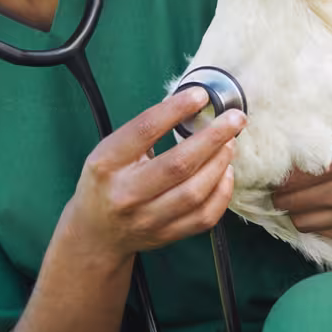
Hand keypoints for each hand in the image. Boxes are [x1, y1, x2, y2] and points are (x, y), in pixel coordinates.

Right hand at [61, 87, 246, 257]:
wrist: (97, 231)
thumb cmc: (107, 182)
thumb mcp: (109, 152)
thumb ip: (144, 133)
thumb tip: (192, 106)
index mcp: (107, 163)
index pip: (145, 130)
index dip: (176, 109)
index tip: (201, 96)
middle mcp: (126, 193)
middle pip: (179, 164)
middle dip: (214, 137)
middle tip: (234, 119)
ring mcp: (147, 218)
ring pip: (195, 192)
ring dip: (220, 163)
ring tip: (229, 143)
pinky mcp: (165, 235)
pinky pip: (205, 216)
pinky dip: (222, 192)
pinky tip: (225, 173)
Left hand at [272, 53, 331, 239]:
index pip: (286, 175)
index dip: (273, 167)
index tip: (273, 154)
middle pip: (287, 202)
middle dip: (279, 187)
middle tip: (281, 169)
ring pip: (303, 223)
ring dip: (295, 208)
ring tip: (298, 188)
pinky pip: (329, 233)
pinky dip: (318, 222)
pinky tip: (321, 204)